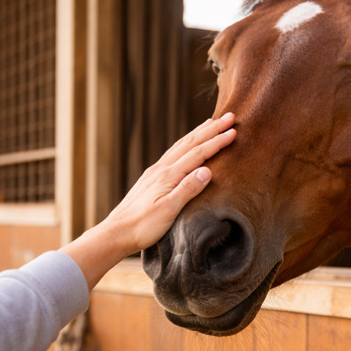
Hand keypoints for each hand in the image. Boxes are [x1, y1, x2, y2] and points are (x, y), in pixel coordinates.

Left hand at [104, 112, 236, 253]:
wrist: (116, 233)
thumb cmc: (143, 226)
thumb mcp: (168, 211)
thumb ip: (187, 189)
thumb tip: (207, 170)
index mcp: (168, 175)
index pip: (198, 153)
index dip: (217, 142)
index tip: (233, 132)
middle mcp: (162, 168)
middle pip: (190, 143)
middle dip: (211, 129)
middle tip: (229, 117)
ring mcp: (156, 172)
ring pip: (181, 145)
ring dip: (198, 132)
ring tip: (210, 122)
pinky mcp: (152, 178)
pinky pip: (173, 153)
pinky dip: (185, 143)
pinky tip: (187, 144)